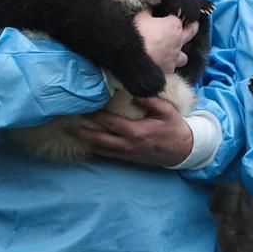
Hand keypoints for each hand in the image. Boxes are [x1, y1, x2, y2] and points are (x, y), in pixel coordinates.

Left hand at [74, 97, 193, 166]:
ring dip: (87, 141)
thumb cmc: (174, 128)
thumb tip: (134, 93)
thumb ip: (151, 101)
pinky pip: (108, 155)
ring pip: (101, 149)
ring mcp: (127, 153)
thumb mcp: (167, 111)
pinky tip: (88, 144)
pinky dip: (96, 150)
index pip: (110, 122)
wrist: (182, 151)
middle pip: (99, 139)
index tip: (84, 107)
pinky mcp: (128, 158)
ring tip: (73, 133)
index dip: (95, 115)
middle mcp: (128, 145)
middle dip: (83, 131)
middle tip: (69, 123)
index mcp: (136, 132)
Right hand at [133, 11, 199, 74]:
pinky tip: (163, 65)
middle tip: (194, 24)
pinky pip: (172, 69)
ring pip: (184, 56)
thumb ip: (148, 10)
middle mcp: (178, 42)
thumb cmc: (138, 35)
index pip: (181, 15)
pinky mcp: (168, 71)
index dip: (177, 12)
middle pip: (191, 32)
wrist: (133, 59)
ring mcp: (174, 58)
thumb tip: (151, 6)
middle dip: (192, 27)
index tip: (174, 10)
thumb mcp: (140, 16)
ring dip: (180, 54)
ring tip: (175, 52)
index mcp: (174, 25)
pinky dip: (169, 66)